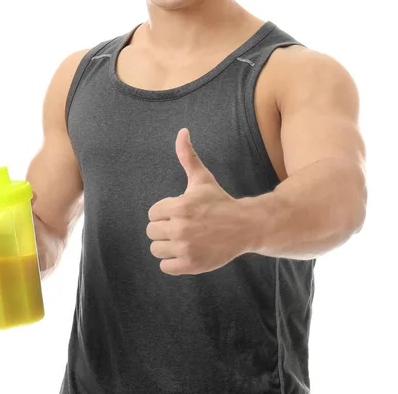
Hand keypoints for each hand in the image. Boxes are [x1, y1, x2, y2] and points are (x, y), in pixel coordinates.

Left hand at [146, 128, 247, 275]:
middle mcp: (180, 228)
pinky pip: (165, 267)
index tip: (181, 212)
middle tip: (183, 226)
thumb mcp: (202, 179)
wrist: (245, 226)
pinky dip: (172, 262)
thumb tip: (182, 131)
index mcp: (180, 206)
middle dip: (164, 228)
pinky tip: (186, 251)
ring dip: (167, 246)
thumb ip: (187, 156)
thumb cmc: (220, 201)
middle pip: (152, 232)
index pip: (153, 213)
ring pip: (156, 250)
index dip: (165, 212)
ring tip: (184, 239)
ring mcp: (185, 248)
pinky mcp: (191, 265)